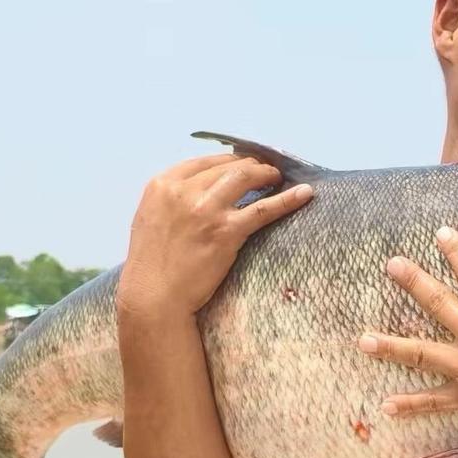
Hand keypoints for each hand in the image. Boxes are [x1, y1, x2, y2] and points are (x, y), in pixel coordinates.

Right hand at [117, 153, 312, 320]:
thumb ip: (173, 199)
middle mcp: (182, 191)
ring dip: (267, 174)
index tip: (244, 164)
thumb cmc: (152, 264)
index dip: (229, 161)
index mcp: (162, 184)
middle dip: (252, 165)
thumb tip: (201, 189)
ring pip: (246, 177)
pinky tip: (305, 194)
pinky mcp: (226, 230)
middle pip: (227, 166)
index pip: (204, 161)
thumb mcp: (151, 218)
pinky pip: (264, 209)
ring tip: (279, 178)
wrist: (154, 297)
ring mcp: (205, 209)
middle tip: (267, 171)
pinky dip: (288, 199)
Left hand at [357, 226, 457, 436]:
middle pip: (436, 303)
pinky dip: (411, 405)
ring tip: (362, 341)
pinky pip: (436, 402)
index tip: (440, 233)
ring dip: (390, 346)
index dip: (456, 250)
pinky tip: (387, 406)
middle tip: (392, 265)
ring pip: (421, 354)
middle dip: (413, 281)